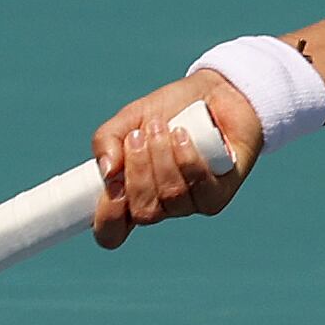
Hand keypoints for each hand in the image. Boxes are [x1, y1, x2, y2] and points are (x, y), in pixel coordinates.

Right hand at [89, 74, 258, 247]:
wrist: (214, 93)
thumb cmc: (169, 111)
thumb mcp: (129, 119)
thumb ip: (106, 141)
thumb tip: (107, 171)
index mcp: (131, 195)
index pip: (113, 231)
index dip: (107, 219)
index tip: (110, 186)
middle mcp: (161, 206)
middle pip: (143, 213)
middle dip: (138, 172)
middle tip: (138, 136)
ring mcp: (190, 203)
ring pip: (172, 196)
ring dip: (162, 158)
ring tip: (163, 126)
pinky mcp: (218, 195)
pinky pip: (200, 187)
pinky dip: (188, 160)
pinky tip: (184, 136)